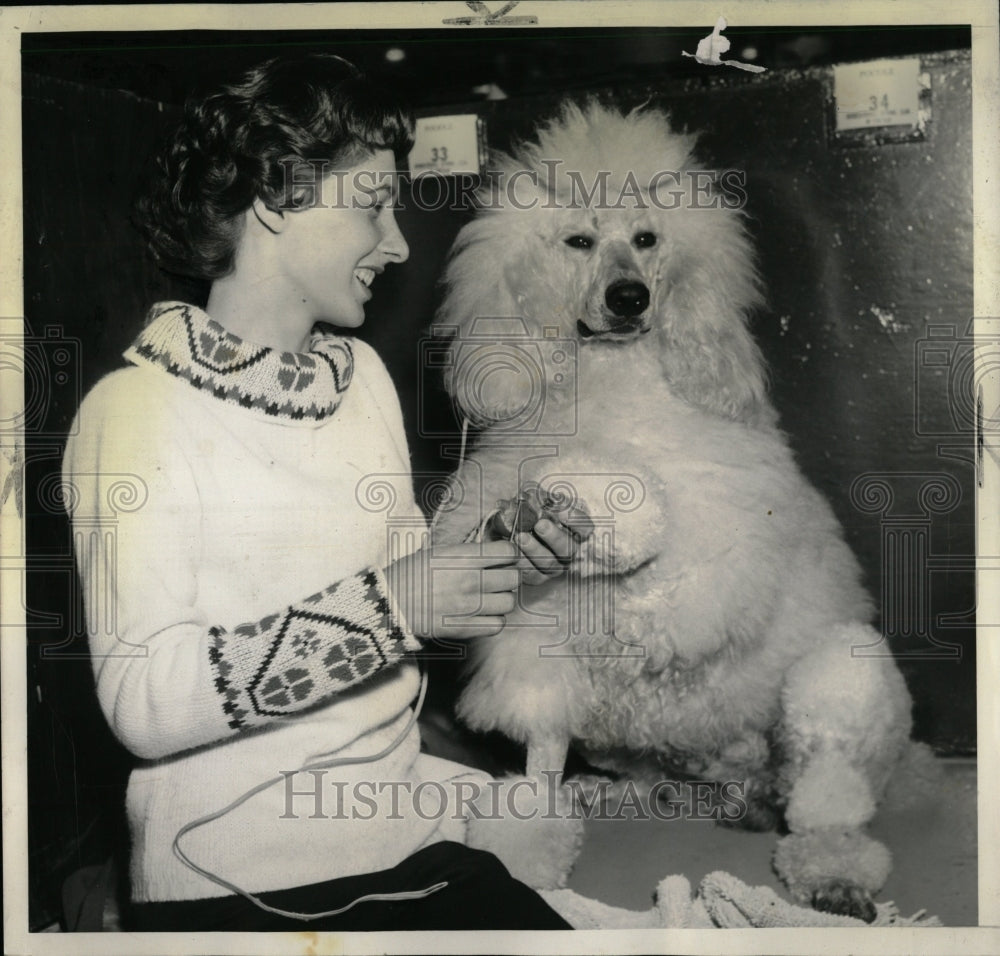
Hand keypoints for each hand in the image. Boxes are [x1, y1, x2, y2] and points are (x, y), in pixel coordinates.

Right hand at [385, 541, 519, 639]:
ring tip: (491, 597)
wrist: (388, 604)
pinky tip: (485, 614)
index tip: (504, 556)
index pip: (508, 551)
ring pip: (509, 602)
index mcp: (462, 557)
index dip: (509, 553)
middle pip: (513, 578)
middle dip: (508, 575)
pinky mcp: (464, 628)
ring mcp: (468, 606)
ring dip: (503, 599)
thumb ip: (468, 551)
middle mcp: (469, 580)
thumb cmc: (410, 574)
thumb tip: (494, 551)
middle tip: (498, 577)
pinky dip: (495, 620)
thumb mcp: (438, 551)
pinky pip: (497, 625)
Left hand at [515, 502, 593, 585]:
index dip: (576, 521)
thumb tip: (530, 493)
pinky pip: (531, 574)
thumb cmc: (528, 513)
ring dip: (534, 550)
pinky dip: (521, 563)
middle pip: (568, 548)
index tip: (561, 512)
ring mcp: (554, 566)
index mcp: (574, 531)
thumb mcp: (534, 501)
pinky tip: (511, 551)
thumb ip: (536, 496)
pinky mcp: (537, 576)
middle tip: (540, 525)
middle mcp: (568, 551)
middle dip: (554, 537)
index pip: (585, 528)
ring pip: (549, 563)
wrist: (509, 530)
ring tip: (520, 537)